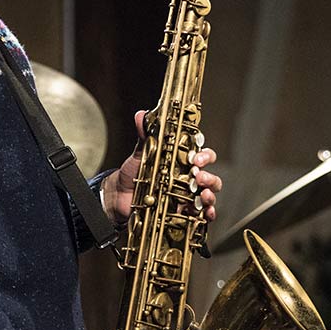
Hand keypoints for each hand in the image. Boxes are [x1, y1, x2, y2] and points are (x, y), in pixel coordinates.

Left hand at [103, 111, 221, 224]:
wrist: (119, 198)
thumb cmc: (133, 174)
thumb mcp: (140, 155)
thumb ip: (145, 136)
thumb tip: (141, 115)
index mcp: (181, 162)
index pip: (202, 155)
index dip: (205, 155)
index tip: (196, 158)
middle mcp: (188, 178)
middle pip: (210, 175)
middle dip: (209, 176)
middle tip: (198, 177)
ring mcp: (187, 196)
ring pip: (209, 193)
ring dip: (210, 194)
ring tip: (203, 194)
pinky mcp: (183, 212)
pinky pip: (201, 214)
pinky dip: (208, 214)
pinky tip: (206, 213)